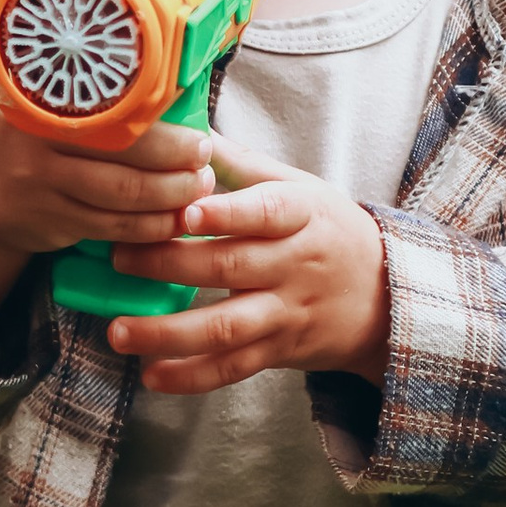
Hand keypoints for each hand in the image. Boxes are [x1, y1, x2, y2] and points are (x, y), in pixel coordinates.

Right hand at [0, 109, 215, 359]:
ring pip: (123, 197)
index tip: (199, 136)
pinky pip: (113, 228)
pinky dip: (151, 226)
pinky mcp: (52, 223)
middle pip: (123, 157)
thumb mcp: (38, 97)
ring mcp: (42, 188)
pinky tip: (174, 219)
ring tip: (199, 188)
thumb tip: (172, 79)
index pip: (111, 113)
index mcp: (39, 100)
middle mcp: (35, 143)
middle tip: (206, 163)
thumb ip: (90, 90)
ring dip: (171, 196)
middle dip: (177, 164)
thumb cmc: (26, 134)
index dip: (162, 128)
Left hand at [105, 156, 389, 393]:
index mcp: (301, 215)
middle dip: (170, 264)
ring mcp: (286, 313)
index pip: (266, 212)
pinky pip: (233, 368)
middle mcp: (295, 266)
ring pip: (226, 327)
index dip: (227, 213)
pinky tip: (152, 376)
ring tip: (119, 331)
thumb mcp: (301, 188)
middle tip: (119, 257)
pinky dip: (191, 377)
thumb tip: (186, 129)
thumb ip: (242, 164)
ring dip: (169, 333)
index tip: (187, 211)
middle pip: (231, 267)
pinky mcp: (279, 351)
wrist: (386, 297)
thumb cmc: (328, 231)